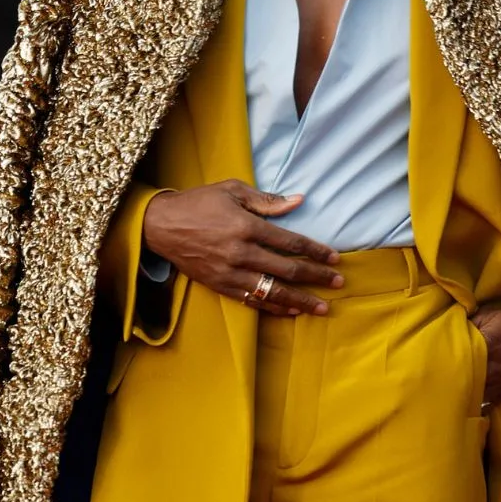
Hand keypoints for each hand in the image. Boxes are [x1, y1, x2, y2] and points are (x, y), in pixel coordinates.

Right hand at [141, 182, 342, 316]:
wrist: (161, 226)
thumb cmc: (199, 203)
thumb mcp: (232, 191)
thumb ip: (267, 200)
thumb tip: (298, 201)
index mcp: (246, 227)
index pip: (291, 242)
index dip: (315, 251)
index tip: (334, 258)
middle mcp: (241, 253)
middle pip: (288, 269)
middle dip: (316, 277)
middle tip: (339, 282)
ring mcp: (230, 273)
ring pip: (273, 291)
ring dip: (301, 301)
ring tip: (322, 307)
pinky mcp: (221, 286)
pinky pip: (253, 301)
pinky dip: (274, 308)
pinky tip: (291, 311)